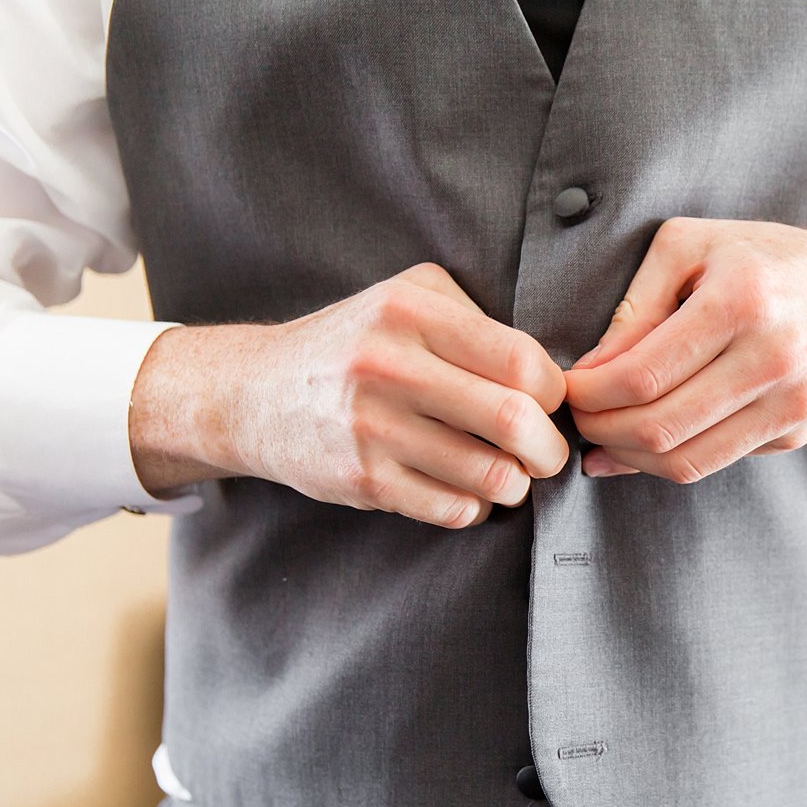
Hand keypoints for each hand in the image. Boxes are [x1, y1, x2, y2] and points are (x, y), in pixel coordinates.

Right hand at [130, 263, 568, 527]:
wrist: (254, 393)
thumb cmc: (354, 344)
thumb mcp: (406, 296)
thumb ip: (475, 318)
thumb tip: (549, 373)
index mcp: (410, 312)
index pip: (523, 362)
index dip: (553, 393)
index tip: (547, 403)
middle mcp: (389, 367)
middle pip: (515, 421)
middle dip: (549, 449)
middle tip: (547, 454)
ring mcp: (373, 428)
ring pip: (490, 475)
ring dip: (516, 484)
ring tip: (511, 475)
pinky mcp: (363, 480)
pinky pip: (452, 509)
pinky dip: (474, 507)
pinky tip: (466, 490)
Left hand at [563, 217, 806, 482]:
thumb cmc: (768, 259)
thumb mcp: (694, 247)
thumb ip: (637, 306)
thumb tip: (590, 372)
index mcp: (741, 301)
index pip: (643, 374)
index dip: (590, 394)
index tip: (567, 390)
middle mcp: (772, 357)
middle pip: (661, 426)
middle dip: (601, 430)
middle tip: (577, 418)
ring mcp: (790, 403)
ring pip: (687, 461)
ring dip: (630, 457)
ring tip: (603, 437)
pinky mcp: (795, 433)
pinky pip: (715, 463)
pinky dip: (667, 463)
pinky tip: (641, 449)